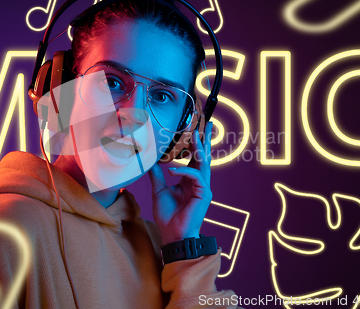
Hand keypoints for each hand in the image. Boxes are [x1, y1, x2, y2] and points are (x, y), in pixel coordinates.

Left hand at [148, 122, 212, 245]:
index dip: (195, 145)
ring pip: (203, 163)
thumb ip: (157, 176)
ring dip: (199, 149)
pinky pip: (195, 176)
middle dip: (205, 141)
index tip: (196, 130)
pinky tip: (171, 170)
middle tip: (208, 125)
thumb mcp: (159, 192)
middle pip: (204, 157)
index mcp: (189, 181)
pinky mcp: (204, 194)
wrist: (172, 234)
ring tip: (194, 136)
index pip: (194, 159)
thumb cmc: (167, 216)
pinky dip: (183, 170)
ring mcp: (203, 188)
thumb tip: (151, 163)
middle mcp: (198, 182)